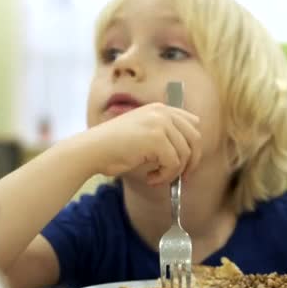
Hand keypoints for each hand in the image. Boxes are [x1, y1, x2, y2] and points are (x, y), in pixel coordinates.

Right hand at [83, 102, 200, 184]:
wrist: (91, 150)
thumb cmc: (114, 148)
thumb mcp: (144, 134)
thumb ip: (165, 136)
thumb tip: (191, 156)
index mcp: (160, 109)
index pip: (192, 123)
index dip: (193, 145)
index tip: (188, 163)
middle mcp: (162, 112)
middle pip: (195, 138)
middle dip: (191, 161)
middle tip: (183, 178)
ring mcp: (160, 124)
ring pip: (185, 154)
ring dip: (173, 172)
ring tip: (157, 178)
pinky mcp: (156, 139)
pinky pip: (173, 164)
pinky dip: (165, 176)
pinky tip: (151, 178)